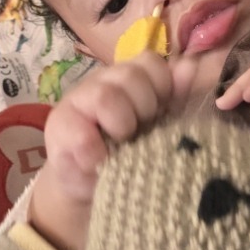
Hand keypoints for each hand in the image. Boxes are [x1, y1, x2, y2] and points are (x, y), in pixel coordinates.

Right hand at [29, 54, 197, 249]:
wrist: (90, 186)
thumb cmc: (130, 152)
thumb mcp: (160, 126)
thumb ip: (177, 97)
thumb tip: (190, 66)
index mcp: (131, 78)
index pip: (151, 63)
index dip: (162, 88)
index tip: (161, 114)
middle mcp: (104, 81)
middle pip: (131, 75)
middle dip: (144, 108)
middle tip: (139, 132)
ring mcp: (78, 100)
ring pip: (106, 97)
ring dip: (121, 125)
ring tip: (121, 145)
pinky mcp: (59, 127)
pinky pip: (83, 136)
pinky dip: (97, 154)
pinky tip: (100, 162)